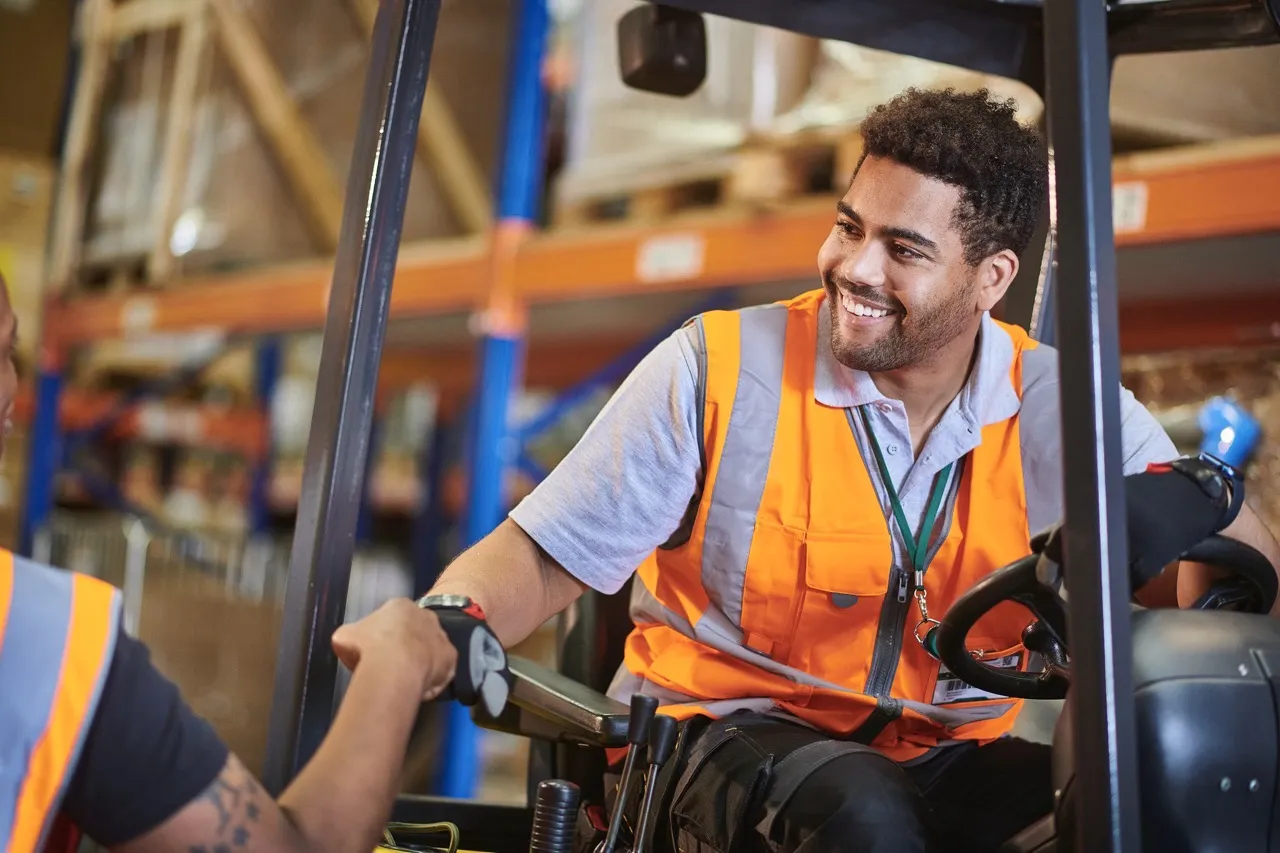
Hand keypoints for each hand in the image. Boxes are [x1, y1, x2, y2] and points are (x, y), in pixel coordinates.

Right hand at [331, 599, 457, 699]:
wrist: (393, 666)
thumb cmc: (367, 647)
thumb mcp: (345, 637)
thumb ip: (353, 635)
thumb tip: (349, 642)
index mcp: (400, 606)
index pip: (395, 617)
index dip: (385, 634)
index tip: (377, 650)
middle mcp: (426, 616)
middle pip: (416, 630)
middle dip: (406, 644)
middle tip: (392, 664)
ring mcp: (441, 636)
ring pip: (431, 648)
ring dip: (422, 659)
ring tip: (406, 678)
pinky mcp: (451, 657)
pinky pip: (442, 667)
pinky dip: (433, 676)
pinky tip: (419, 686)